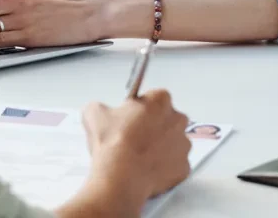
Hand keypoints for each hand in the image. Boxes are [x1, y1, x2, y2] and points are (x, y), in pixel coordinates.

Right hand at [75, 90, 191, 214]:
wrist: (120, 177)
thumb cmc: (112, 143)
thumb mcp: (94, 114)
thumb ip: (99, 106)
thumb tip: (98, 111)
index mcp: (160, 100)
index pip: (153, 99)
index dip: (140, 109)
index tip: (129, 119)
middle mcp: (178, 119)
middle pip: (167, 120)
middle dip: (153, 127)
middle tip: (134, 139)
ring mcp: (184, 145)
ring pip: (173, 143)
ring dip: (160, 148)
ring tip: (138, 158)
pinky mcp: (183, 168)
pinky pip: (174, 165)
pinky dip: (163, 168)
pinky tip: (146, 171)